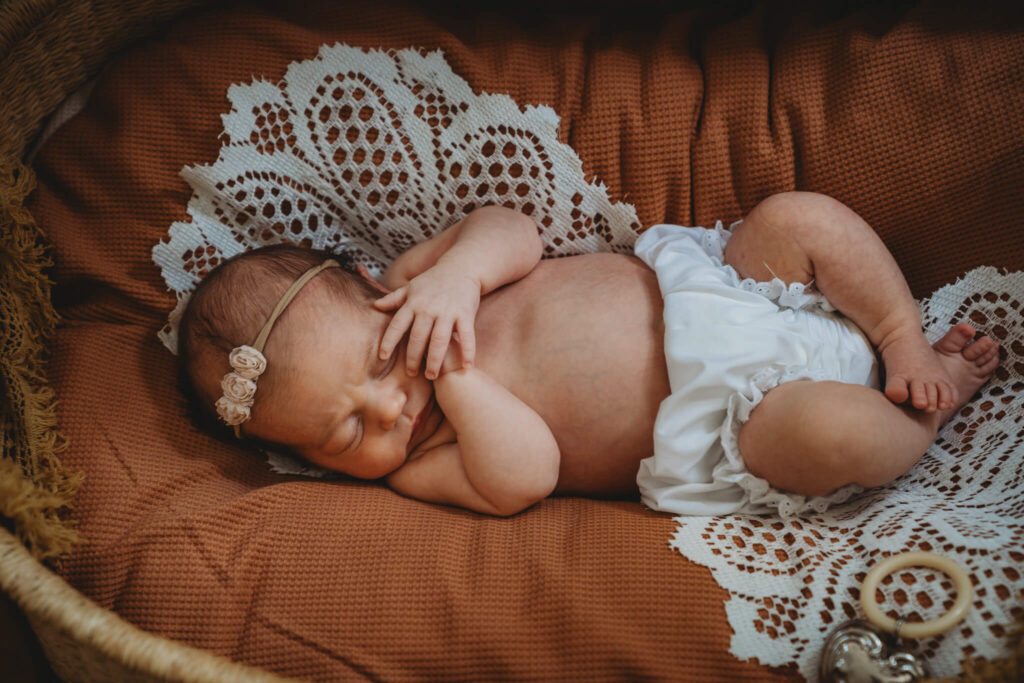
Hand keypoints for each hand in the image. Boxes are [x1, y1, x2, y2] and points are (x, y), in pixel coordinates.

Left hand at [373, 264, 479, 378]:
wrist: (461, 267)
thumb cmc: (434, 280)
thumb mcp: (411, 287)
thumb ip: (394, 298)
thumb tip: (375, 306)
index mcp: (413, 303)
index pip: (397, 325)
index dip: (389, 341)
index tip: (382, 357)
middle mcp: (429, 308)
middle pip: (418, 338)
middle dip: (413, 358)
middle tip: (411, 374)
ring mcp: (448, 312)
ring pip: (439, 341)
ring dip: (435, 360)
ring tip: (431, 376)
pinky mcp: (465, 314)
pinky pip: (466, 336)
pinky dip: (467, 352)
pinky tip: (466, 367)